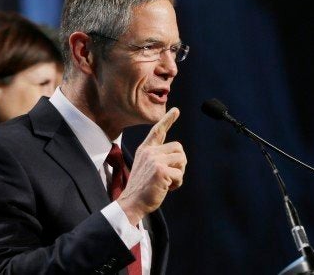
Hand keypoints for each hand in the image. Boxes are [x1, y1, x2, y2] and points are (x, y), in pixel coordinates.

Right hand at [117, 107, 186, 224]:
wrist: (131, 203)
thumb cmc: (142, 189)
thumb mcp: (147, 168)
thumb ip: (158, 158)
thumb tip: (179, 157)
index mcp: (145, 150)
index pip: (158, 131)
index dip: (168, 120)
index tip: (176, 111)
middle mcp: (149, 152)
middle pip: (179, 148)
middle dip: (180, 163)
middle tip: (171, 176)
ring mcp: (155, 160)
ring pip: (182, 159)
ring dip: (179, 173)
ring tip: (167, 182)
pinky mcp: (161, 171)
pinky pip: (180, 174)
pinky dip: (177, 183)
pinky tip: (167, 188)